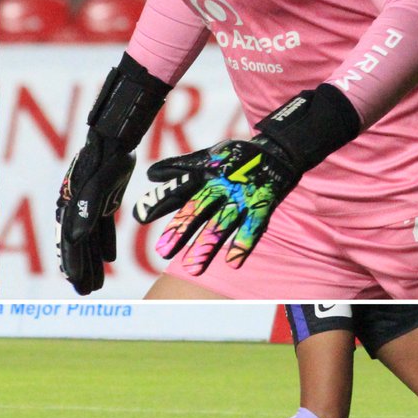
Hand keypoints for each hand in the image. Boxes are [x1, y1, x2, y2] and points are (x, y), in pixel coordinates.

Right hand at [57, 131, 135, 294]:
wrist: (116, 137)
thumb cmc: (105, 158)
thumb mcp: (98, 184)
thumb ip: (87, 210)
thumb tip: (75, 237)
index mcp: (70, 205)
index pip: (69, 240)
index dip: (72, 261)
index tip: (75, 282)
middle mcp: (75, 208)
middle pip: (77, 244)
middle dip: (81, 268)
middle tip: (85, 292)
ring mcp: (89, 205)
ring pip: (91, 239)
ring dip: (93, 261)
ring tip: (96, 284)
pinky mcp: (104, 200)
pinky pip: (103, 227)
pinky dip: (106, 243)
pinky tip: (111, 259)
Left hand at [132, 137, 301, 273]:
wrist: (277, 149)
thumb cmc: (237, 157)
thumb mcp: (208, 159)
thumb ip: (180, 169)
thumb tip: (150, 173)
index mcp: (206, 175)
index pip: (179, 189)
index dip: (159, 201)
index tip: (139, 216)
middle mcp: (221, 186)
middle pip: (198, 209)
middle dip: (180, 230)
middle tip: (163, 251)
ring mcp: (242, 196)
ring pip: (222, 222)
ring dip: (207, 245)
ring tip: (192, 268)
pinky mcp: (263, 202)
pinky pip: (254, 225)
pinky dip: (244, 243)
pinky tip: (232, 263)